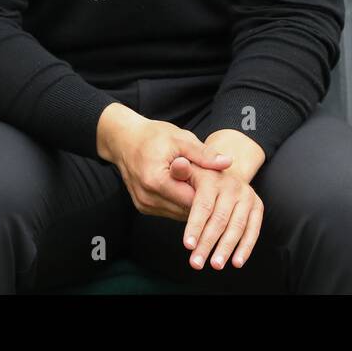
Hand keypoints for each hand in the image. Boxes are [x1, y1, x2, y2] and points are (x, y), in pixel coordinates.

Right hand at [96, 103, 231, 220]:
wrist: (124, 139)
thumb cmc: (153, 136)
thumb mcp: (181, 139)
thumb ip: (203, 154)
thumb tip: (227, 163)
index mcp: (156, 181)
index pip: (192, 200)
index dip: (210, 194)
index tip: (223, 185)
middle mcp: (147, 197)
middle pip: (186, 210)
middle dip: (203, 201)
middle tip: (217, 186)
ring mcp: (144, 205)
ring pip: (179, 214)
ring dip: (193, 204)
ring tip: (204, 187)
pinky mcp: (144, 207)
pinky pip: (170, 211)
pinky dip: (181, 203)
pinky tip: (190, 189)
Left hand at [170, 164, 263, 269]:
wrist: (224, 171)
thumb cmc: (198, 177)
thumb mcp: (186, 171)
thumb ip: (179, 171)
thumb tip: (178, 165)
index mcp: (212, 178)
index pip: (203, 205)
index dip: (195, 226)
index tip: (187, 246)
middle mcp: (232, 186)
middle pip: (219, 219)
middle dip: (207, 243)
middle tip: (196, 263)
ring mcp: (247, 196)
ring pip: (237, 226)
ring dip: (226, 248)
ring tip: (215, 265)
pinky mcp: (257, 206)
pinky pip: (253, 229)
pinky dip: (246, 247)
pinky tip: (237, 262)